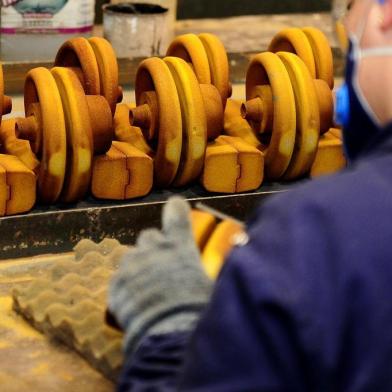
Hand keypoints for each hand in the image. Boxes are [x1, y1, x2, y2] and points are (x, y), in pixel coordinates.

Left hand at [108, 197, 211, 354]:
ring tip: (145, 288)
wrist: (168, 331)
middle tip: (159, 264)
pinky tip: (135, 303)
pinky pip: (119, 279)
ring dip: (137, 266)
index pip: (177, 217)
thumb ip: (197, 271)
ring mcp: (132, 265)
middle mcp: (154, 250)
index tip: (175, 204)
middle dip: (153, 246)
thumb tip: (205, 271)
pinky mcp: (116, 284)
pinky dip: (126, 287)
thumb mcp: (205, 285)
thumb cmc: (195, 310)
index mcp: (180, 248)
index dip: (175, 209)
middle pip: (148, 235)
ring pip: (130, 256)